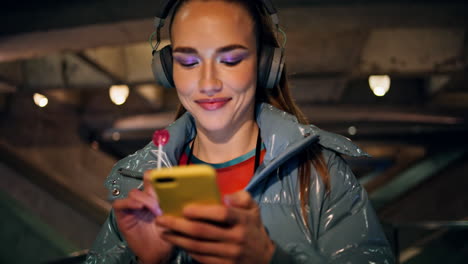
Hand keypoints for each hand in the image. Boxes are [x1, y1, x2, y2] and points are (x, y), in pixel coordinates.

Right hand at [113, 172, 172, 263]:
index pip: (153, 180)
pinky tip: (139, 207)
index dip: (156, 175)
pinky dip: (128, 203)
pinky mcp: (123, 216)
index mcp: (156, 198)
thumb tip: (178, 189)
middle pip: (143, 184)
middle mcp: (144, 201)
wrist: (159, 254)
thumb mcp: (173, 217)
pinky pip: (119, 204)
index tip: (164, 175)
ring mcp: (133, 208)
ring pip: (134, 193)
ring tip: (155, 209)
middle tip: (162, 198)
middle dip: (153, 188)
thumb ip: (172, 203)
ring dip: (144, 199)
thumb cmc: (167, 237)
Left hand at [156, 190, 274, 263]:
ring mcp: (230, 254)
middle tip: (161, 220)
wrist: (264, 258)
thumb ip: (241, 197)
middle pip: (202, 231)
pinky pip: (201, 258)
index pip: (222, 214)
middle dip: (178, 225)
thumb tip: (224, 195)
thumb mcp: (253, 209)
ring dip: (177, 239)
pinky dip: (187, 250)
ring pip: (197, 246)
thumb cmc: (252, 228)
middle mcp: (236, 238)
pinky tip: (177, 242)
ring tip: (163, 231)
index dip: (202, 211)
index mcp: (242, 220)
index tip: (185, 209)